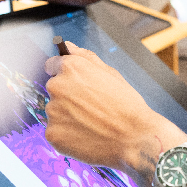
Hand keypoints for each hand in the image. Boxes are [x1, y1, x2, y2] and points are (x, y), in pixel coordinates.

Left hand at [44, 43, 186, 175]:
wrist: (135, 139)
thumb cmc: (127, 105)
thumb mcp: (111, 74)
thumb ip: (85, 58)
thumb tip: (68, 47)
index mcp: (71, 68)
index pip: (52, 66)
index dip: (66, 75)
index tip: (75, 85)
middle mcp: (57, 86)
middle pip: (55, 90)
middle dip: (68, 97)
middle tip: (92, 108)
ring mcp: (53, 111)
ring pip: (56, 112)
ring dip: (68, 117)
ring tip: (93, 124)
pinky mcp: (52, 134)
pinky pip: (56, 132)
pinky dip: (68, 135)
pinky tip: (88, 136)